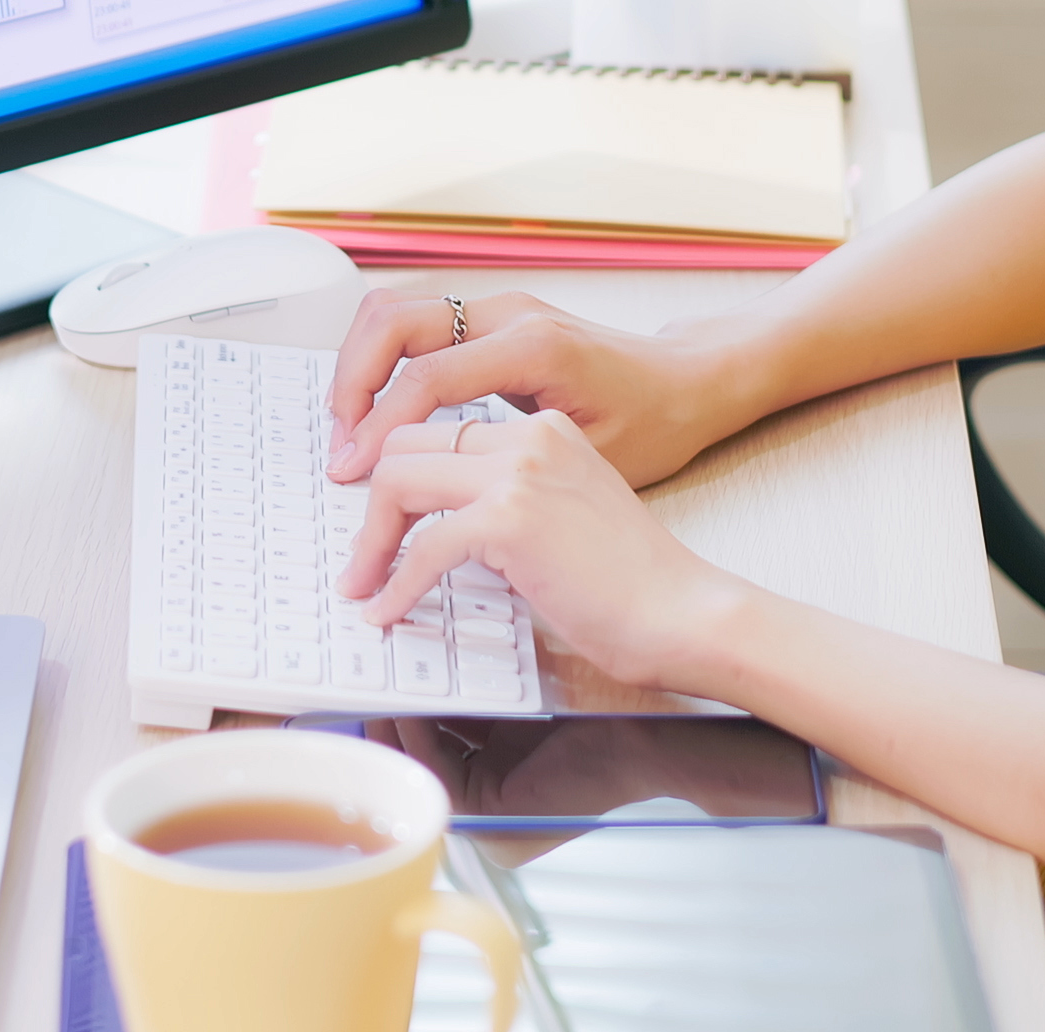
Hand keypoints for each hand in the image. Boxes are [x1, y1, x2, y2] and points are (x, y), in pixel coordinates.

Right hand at [323, 287, 749, 488]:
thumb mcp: (591, 460)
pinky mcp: (494, 316)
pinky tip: (381, 409)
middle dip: (351, 383)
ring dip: (360, 365)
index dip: (377, 428)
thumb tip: (443, 509)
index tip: (351, 471)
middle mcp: (510, 314)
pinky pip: (417, 322)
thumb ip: (514, 473)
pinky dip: (384, 359)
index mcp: (534, 348)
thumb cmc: (654, 424)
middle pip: (392, 321)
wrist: (689, 382)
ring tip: (351, 428)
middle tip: (341, 445)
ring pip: (395, 310)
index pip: (425, 377)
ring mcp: (499, 307)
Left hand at [336, 412, 759, 696]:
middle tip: (361, 554)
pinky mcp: (511, 520)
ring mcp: (519, 474)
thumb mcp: (565, 515)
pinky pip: (424, 546)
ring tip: (363, 583)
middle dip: (372, 502)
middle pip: (406, 444)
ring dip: (371, 541)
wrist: (683, 613)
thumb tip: (438, 527)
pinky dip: (396, 583)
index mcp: (543, 430)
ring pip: (399, 480)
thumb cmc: (632, 582)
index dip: (397, 473)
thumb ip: (508, 503)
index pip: (439, 430)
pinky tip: (390, 610)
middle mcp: (529, 438)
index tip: (379, 517)